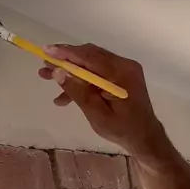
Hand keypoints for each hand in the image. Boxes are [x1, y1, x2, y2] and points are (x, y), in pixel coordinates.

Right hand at [39, 43, 162, 157]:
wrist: (145, 137)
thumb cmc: (122, 130)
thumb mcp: (96, 115)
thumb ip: (78, 92)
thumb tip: (58, 72)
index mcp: (121, 74)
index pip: (89, 57)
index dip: (66, 53)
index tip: (46, 51)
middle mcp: (124, 65)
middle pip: (89, 56)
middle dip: (65, 61)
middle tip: (44, 66)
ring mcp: (124, 69)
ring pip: (91, 63)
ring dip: (70, 71)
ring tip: (47, 77)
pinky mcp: (121, 75)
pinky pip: (97, 72)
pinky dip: (82, 81)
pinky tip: (64, 97)